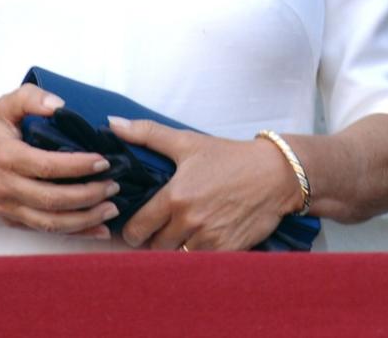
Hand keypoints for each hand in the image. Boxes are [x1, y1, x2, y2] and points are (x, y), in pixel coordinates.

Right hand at [0, 84, 118, 238]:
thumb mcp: (5, 106)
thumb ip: (31, 98)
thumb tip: (59, 105)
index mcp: (8, 158)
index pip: (46, 166)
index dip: (76, 166)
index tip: (103, 160)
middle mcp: (7, 188)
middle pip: (51, 199)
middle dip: (87, 195)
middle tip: (114, 185)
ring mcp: (10, 209)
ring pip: (50, 222)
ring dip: (84, 219)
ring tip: (112, 208)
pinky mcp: (13, 221)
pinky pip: (45, 231)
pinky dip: (74, 234)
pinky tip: (99, 231)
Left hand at [108, 117, 302, 250]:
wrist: (275, 173)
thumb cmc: (230, 157)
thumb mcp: (189, 142)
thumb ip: (148, 134)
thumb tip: (112, 123)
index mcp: (175, 196)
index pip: (136, 229)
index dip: (135, 228)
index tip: (142, 223)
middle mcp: (189, 220)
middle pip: (154, 246)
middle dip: (156, 238)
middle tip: (165, 225)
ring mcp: (208, 238)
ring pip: (175, 257)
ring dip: (177, 248)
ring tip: (185, 231)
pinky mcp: (225, 251)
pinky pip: (198, 264)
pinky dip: (198, 254)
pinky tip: (205, 238)